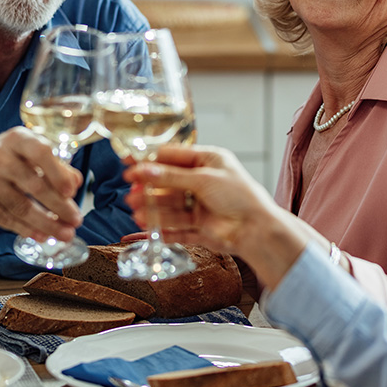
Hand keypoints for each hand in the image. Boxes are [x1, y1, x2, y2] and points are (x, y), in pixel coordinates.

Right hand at [0, 127, 83, 240]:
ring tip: (64, 233)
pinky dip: (26, 229)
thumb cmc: (13, 158)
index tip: (72, 192)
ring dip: (46, 224)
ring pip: (20, 207)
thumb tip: (75, 183)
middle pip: (34, 186)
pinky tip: (41, 235)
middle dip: (59, 207)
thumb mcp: (34, 152)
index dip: (58, 174)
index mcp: (17, 138)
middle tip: (75, 220)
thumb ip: (57, 166)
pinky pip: (5, 219)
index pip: (41, 152)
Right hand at [123, 146, 307, 287]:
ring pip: (170, 207)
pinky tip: (149, 228)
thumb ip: (172, 176)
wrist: (256, 229)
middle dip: (149, 188)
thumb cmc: (240, 196)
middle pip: (168, 184)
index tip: (130, 164)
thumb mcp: (204, 178)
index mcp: (208, 161)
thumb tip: (144, 170)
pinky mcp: (199, 227)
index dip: (150, 161)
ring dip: (153, 209)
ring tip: (137, 212)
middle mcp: (202, 182)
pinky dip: (162, 228)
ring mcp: (200, 205)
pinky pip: (176, 228)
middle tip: (131, 192)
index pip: (173, 157)